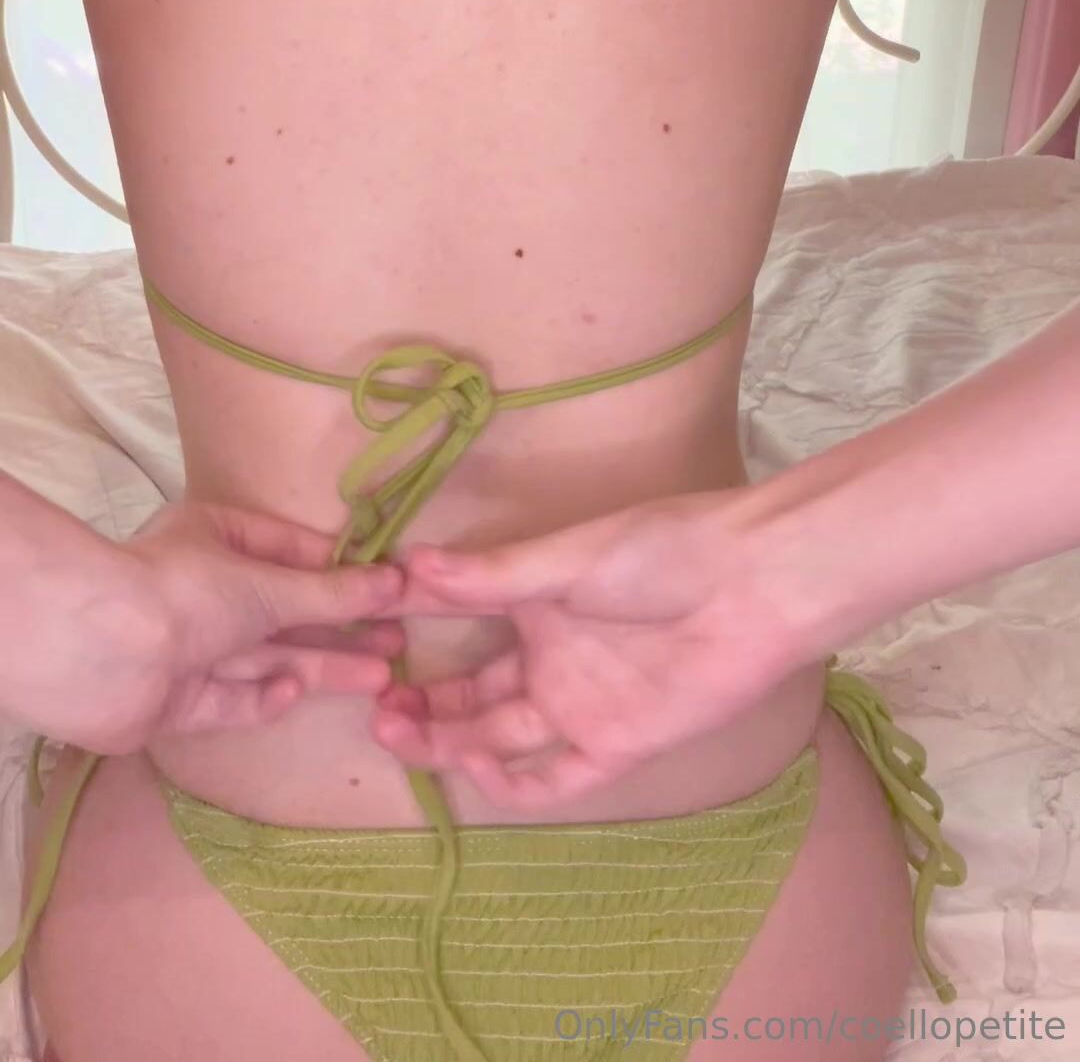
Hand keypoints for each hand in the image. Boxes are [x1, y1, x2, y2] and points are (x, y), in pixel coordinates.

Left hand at [14, 499, 403, 752]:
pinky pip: (230, 698)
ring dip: (318, 664)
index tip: (392, 586)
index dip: (341, 570)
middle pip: (283, 610)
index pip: (292, 550)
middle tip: (399, 640)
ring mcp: (188, 647)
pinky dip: (261, 697)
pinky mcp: (176, 701)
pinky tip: (293, 693)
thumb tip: (397, 581)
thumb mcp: (271, 584)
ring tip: (380, 675)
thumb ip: (333, 593)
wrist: (102, 653)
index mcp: (217, 537)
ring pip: (264, 656)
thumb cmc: (190, 592)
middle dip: (339, 626)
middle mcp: (204, 588)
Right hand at [372, 490, 816, 810]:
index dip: (409, 621)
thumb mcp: (572, 556)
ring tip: (397, 731)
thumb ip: (494, 574)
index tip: (358, 626)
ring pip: (498, 735)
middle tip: (375, 706)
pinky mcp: (617, 744)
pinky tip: (478, 766)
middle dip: (420, 702)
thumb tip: (408, 561)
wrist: (755, 588)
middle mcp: (550, 653)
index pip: (457, 611)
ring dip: (448, 739)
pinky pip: (557, 778)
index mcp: (535, 597)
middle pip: (470, 691)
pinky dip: (514, 782)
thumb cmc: (664, 551)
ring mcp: (580, 703)